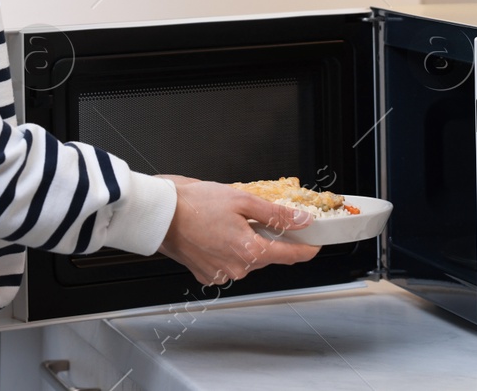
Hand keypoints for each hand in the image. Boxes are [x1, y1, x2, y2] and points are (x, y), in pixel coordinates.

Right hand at [154, 177, 318, 286]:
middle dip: (268, 237)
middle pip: (267, 255)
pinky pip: (228, 263)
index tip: (316, 242)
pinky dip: (228, 249)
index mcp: (250, 251)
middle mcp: (238, 268)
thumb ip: (276, 214)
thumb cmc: (195, 204)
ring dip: (246, 242)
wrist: (160, 215)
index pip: (291, 255)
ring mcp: (221, 274)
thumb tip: (302, 221)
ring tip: (229, 221)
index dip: (307, 248)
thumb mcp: (242, 201)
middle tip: (257, 215)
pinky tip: (217, 233)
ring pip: (247, 259)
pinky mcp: (207, 275)